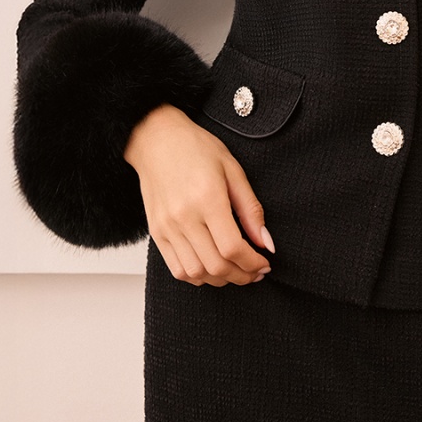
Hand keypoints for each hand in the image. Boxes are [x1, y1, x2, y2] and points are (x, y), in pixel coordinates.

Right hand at [123, 104, 274, 286]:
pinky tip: (212, 269)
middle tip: (256, 272)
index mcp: (207, 199)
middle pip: (216, 266)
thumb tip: (265, 242)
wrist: (156, 141)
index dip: (253, 263)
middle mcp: (184, 217)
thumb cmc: (196, 148)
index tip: (265, 263)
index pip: (233, 247)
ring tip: (236, 271)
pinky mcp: (156, 233)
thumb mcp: (233, 170)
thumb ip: (250, 209)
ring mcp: (167, 228)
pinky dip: (197, 277)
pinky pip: (176, 269)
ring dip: (220, 280)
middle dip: (242, 275)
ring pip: (196, 273)